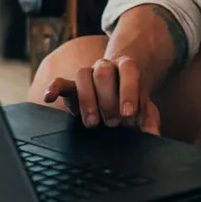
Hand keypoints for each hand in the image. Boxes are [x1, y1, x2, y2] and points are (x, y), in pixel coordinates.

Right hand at [42, 56, 160, 134]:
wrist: (118, 92)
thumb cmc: (131, 101)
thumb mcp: (144, 109)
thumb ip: (148, 119)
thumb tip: (153, 134)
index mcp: (127, 67)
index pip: (128, 69)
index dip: (128, 89)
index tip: (128, 113)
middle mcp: (106, 66)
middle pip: (103, 71)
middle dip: (108, 99)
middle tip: (114, 122)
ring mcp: (88, 74)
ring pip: (82, 74)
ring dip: (87, 99)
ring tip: (94, 123)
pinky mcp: (72, 86)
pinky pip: (60, 82)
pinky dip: (53, 88)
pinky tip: (48, 98)